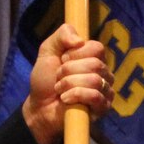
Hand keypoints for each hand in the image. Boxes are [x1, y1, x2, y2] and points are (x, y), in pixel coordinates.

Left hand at [23, 24, 108, 143]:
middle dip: (69, 71)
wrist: (38, 107)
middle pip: (95, 64)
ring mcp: (105, 90)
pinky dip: (75, 95)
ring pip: (94, 80)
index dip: (75, 53)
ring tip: (60, 90)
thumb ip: (62, 35)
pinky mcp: (103, 107)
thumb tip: (80, 40)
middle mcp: (103, 72)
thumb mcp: (48, 50)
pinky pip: (95, 96)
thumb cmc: (45, 80)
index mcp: (94, 57)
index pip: (97, 48)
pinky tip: (66, 99)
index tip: (62, 60)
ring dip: (69, 84)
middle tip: (59, 78)